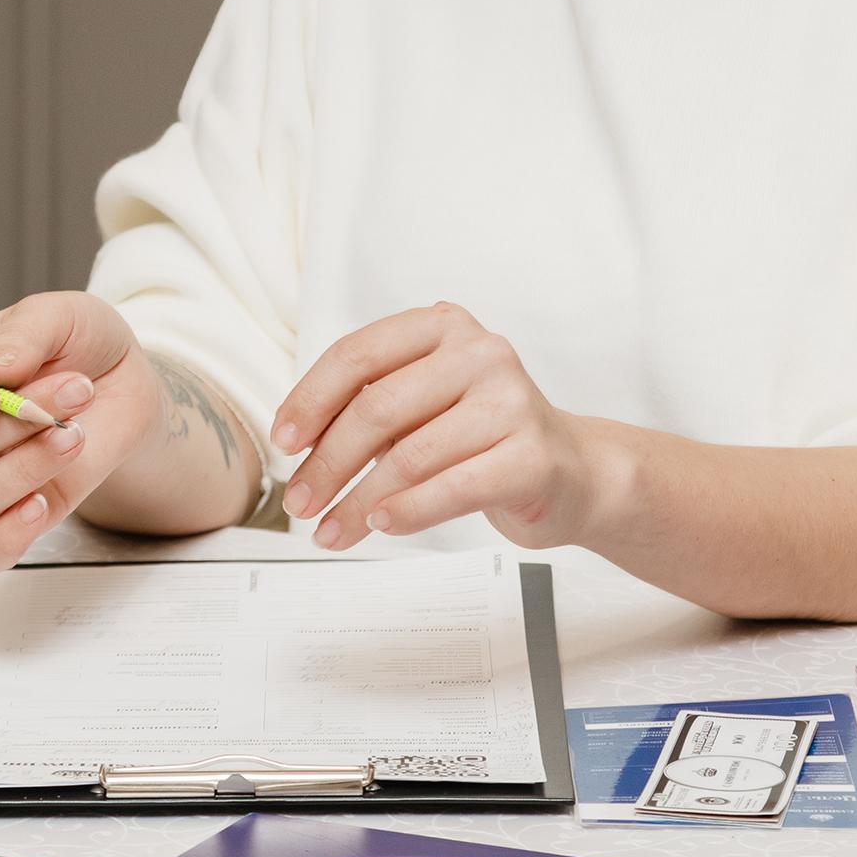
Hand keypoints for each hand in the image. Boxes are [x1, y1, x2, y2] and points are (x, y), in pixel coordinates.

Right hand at [0, 291, 160, 569]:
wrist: (127, 384)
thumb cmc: (82, 345)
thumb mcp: (61, 313)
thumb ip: (24, 331)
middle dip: (19, 418)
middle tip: (77, 387)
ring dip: (30, 465)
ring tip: (76, 432)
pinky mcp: (18, 513)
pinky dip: (10, 535)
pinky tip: (43, 504)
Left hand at [273, 302, 602, 551]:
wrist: (573, 472)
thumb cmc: (483, 436)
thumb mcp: (426, 403)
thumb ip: (373, 406)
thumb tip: (298, 445)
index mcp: (444, 326)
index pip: (359, 354)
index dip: (311, 400)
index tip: (283, 443)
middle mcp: (480, 352)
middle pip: (378, 407)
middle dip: (327, 462)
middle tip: (299, 502)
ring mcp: (511, 402)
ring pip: (409, 455)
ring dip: (358, 501)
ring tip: (331, 530)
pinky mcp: (531, 456)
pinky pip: (451, 487)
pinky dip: (407, 512)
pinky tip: (382, 525)